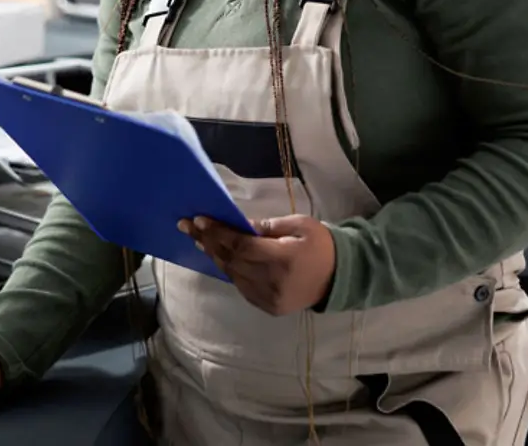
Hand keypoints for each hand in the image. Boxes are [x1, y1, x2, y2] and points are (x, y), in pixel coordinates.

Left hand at [178, 214, 335, 315]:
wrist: (339, 278)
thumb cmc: (320, 245)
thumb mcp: (300, 225)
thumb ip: (269, 226)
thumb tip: (241, 225)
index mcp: (284, 259)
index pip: (242, 245)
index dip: (218, 232)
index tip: (199, 220)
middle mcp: (274, 282)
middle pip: (232, 260)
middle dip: (208, 242)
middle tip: (187, 227)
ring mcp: (270, 298)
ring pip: (233, 276)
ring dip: (215, 257)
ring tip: (199, 240)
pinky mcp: (268, 307)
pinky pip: (241, 287)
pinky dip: (229, 271)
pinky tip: (219, 257)